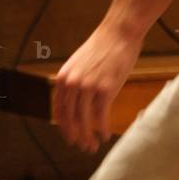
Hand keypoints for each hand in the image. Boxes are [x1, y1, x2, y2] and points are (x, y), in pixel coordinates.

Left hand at [52, 23, 142, 151]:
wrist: (119, 32)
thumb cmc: (102, 48)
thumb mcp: (79, 65)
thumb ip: (74, 83)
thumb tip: (76, 105)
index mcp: (63, 79)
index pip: (60, 111)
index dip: (64, 128)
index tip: (70, 138)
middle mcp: (72, 84)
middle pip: (70, 119)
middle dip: (76, 136)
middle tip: (82, 147)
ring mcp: (88, 87)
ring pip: (84, 121)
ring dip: (88, 137)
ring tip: (92, 146)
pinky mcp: (105, 89)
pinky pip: (101, 116)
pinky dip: (103, 129)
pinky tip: (105, 136)